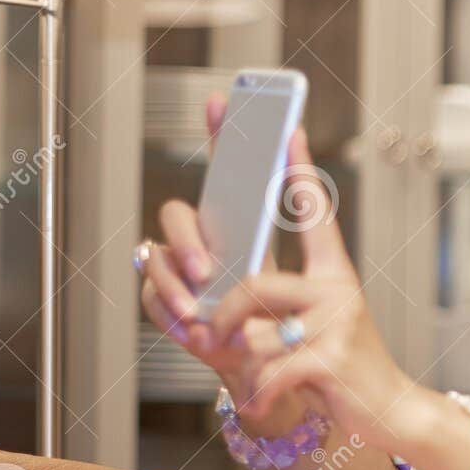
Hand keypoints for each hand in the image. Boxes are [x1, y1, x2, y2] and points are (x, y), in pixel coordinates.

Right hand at [138, 93, 283, 377]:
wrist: (284, 369)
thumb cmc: (296, 316)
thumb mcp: (317, 268)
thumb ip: (309, 216)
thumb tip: (305, 157)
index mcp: (241, 225)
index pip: (226, 172)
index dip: (222, 134)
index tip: (225, 101)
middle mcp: (206, 242)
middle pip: (177, 215)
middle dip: (187, 239)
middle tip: (210, 268)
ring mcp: (182, 271)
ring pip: (157, 257)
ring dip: (175, 283)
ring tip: (200, 311)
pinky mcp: (169, 305)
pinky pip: (152, 297)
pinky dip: (171, 313)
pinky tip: (192, 327)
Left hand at [193, 111, 419, 450]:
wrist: (392, 410)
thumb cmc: (344, 366)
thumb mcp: (314, 326)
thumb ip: (277, 306)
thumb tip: (225, 304)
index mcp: (334, 273)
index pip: (314, 212)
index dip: (299, 170)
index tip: (288, 129)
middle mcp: (339, 289)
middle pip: (258, 283)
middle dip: (225, 316)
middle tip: (209, 337)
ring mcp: (338, 323)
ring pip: (259, 333)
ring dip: (246, 364)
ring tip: (256, 380)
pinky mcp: (333, 358)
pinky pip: (270, 369)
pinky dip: (259, 391)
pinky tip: (264, 400)